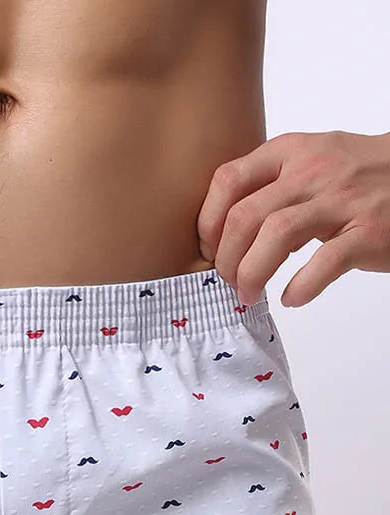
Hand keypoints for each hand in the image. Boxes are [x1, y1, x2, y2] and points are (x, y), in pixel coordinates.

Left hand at [196, 130, 389, 306]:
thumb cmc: (358, 177)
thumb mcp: (309, 162)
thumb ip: (268, 185)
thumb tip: (220, 232)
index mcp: (291, 152)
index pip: (228, 181)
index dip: (208, 222)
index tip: (208, 250)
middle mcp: (314, 170)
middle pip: (245, 216)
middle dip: (227, 258)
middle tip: (228, 281)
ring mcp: (345, 200)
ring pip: (277, 235)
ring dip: (253, 272)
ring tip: (249, 294)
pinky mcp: (371, 231)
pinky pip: (325, 262)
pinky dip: (301, 286)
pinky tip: (292, 297)